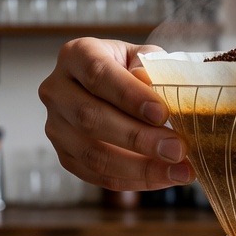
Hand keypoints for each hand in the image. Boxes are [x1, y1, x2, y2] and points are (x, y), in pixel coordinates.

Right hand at [38, 38, 193, 190]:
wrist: (118, 88)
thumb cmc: (134, 69)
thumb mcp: (146, 57)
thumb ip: (151, 67)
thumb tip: (150, 83)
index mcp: (77, 55)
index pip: (97, 74)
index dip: (129, 96)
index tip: (162, 114)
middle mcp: (57, 90)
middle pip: (89, 117)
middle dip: (138, 138)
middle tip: (177, 149)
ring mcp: (56, 126)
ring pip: (91, 154)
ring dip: (139, 167)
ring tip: (178, 170)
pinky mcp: (65, 155)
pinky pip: (96, 175)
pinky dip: (133, 180)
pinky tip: (163, 176)